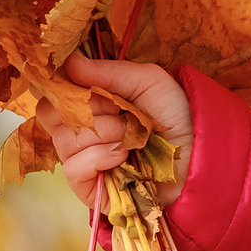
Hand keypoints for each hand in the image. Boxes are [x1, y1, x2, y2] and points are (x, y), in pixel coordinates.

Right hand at [45, 55, 192, 209]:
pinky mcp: (89, 189)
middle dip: (85, 107)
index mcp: (89, 106)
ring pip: (64, 141)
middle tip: (117, 108)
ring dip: (102, 132)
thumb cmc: (176, 116)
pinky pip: (73, 169)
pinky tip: (122, 155)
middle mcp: (81, 133)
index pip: (52, 94)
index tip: (84, 82)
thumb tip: (69, 60)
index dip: (62, 86)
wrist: (199, 155)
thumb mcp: (148, 82)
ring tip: (131, 134)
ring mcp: (83, 162)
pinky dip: (98, 157)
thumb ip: (109, 72)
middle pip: (51, 115)